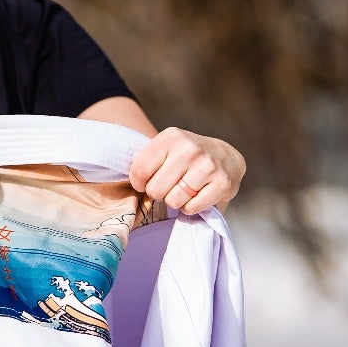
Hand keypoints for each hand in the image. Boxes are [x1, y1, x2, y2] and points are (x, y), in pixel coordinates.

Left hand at [126, 127, 244, 215]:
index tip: (147, 181)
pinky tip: (197, 194)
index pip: (139, 171)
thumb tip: (122, 184)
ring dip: (176, 201)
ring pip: (173, 201)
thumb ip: (146, 162)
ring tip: (185, 189)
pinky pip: (191, 208)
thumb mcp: (166, 148)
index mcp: (171, 138)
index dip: (140, 183)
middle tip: (170, 186)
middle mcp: (189, 149)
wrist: (226, 157)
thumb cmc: (187, 157)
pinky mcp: (222, 183)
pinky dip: (191, 207)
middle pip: (155, 190)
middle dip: (160, 193)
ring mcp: (208, 166)